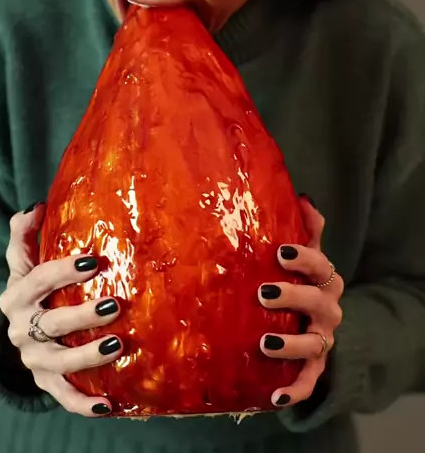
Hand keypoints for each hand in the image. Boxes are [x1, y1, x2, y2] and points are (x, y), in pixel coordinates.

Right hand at [0, 202, 122, 416]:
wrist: (18, 329)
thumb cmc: (31, 286)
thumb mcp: (23, 260)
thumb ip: (25, 232)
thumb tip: (35, 205)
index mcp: (17, 295)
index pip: (39, 279)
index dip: (63, 271)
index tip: (92, 261)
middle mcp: (22, 329)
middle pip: (51, 323)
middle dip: (83, 315)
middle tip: (115, 304)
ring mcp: (33, 359)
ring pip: (59, 362)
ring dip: (87, 356)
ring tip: (117, 346)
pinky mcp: (45, 382)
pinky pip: (63, 397)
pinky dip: (83, 404)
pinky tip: (107, 404)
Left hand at [258, 195, 343, 407]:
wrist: (316, 325)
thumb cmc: (304, 281)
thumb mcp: (306, 255)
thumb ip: (307, 228)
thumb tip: (303, 196)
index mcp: (325, 279)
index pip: (321, 265)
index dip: (303, 257)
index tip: (280, 251)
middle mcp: (328, 309)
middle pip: (318, 302)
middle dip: (293, 296)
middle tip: (264, 291)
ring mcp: (323, 340)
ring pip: (314, 344)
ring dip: (290, 343)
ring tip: (265, 342)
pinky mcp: (315, 367)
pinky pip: (308, 382)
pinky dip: (294, 391)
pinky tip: (274, 397)